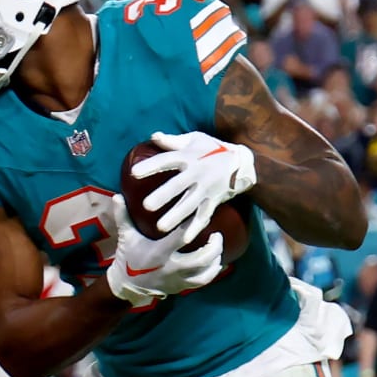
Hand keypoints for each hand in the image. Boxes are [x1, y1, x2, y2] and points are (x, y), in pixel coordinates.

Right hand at [104, 199, 224, 305]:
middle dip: (213, 247)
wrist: (128, 286)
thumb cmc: (129, 257)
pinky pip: (203, 281)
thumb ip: (123, 215)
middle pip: (200, 259)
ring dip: (215, 259)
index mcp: (158, 252)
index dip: (194, 225)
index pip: (181, 237)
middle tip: (217, 234)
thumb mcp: (126, 236)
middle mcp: (170, 267)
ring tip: (218, 246)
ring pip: (205, 272)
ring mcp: (177, 279)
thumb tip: (117, 195)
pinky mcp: (181, 287)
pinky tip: (217, 261)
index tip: (202, 214)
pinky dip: (212, 271)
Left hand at [132, 130, 256, 235]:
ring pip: (190, 204)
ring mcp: (206, 189)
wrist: (242, 162)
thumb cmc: (212, 149)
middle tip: (146, 206)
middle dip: (163, 195)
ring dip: (176, 216)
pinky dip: (195, 228)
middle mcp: (197, 173)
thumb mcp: (195, 140)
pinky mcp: (213, 201)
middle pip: (178, 185)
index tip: (134, 173)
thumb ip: (173, 141)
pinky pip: (204, 216)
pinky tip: (185, 239)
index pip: (167, 160)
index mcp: (189, 157)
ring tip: (161, 227)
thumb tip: (153, 136)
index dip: (151, 166)